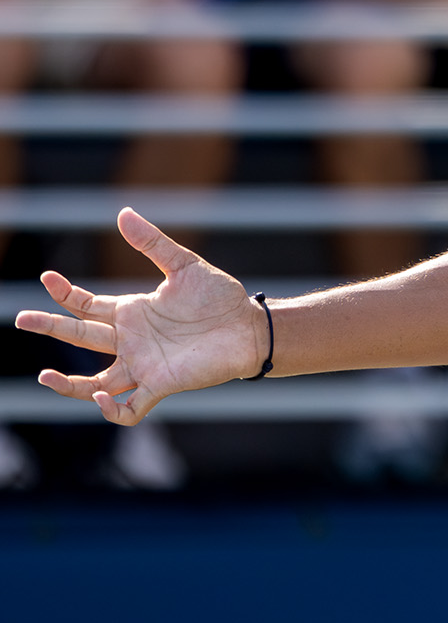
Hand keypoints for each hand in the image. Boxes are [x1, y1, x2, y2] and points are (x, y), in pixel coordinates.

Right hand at [14, 208, 265, 423]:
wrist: (250, 327)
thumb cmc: (221, 298)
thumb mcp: (184, 265)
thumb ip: (153, 243)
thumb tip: (123, 213)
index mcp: (133, 312)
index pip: (86, 306)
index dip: (64, 294)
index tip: (47, 278)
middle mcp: (132, 340)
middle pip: (80, 337)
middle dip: (50, 328)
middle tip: (21, 319)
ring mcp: (144, 365)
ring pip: (95, 383)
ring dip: (69, 385)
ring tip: (45, 376)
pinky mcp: (162, 385)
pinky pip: (130, 408)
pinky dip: (111, 409)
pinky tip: (102, 396)